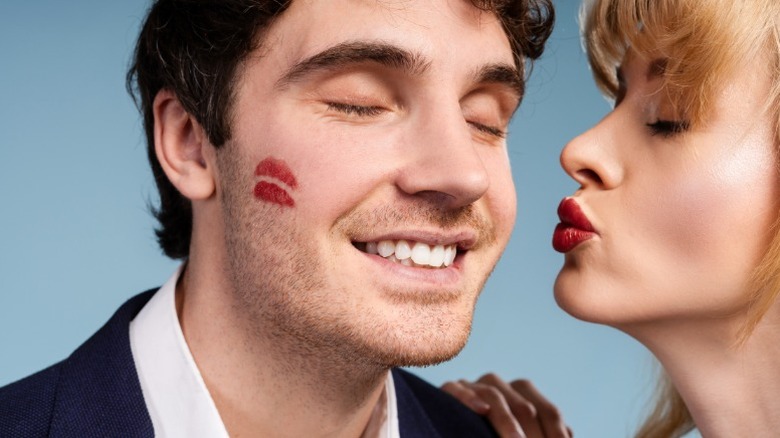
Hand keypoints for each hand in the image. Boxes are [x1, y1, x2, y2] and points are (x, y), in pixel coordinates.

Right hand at [441, 373, 571, 437]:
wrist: (457, 433)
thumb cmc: (491, 436)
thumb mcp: (519, 435)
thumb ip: (543, 434)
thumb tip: (568, 435)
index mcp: (523, 396)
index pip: (549, 412)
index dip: (557, 434)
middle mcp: (501, 387)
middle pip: (525, 405)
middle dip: (534, 433)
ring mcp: (474, 386)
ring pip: (495, 395)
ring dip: (507, 422)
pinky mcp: (449, 390)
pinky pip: (458, 388)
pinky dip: (470, 398)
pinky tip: (481, 411)